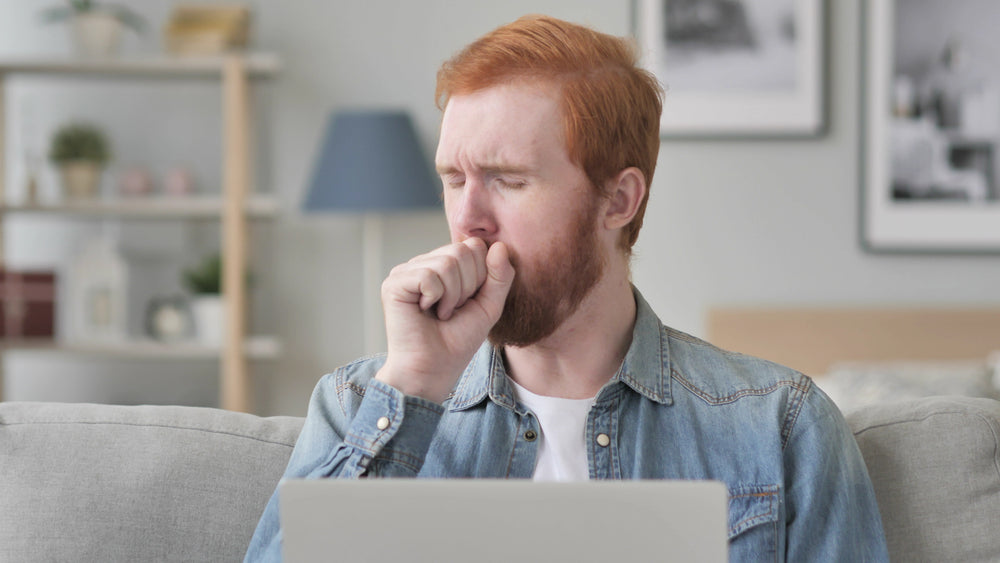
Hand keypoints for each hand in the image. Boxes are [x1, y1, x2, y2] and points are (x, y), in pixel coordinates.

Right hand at [375, 238, 514, 402]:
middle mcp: (424, 263)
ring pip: (447, 262)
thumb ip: (500, 276)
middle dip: (468, 286)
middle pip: (462, 251)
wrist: (434, 369)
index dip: (481, 276)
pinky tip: (426, 311)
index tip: (468, 302)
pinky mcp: (394, 283)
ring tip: (441, 312)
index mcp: (444, 264)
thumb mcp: (489, 306)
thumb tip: (500, 245)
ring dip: (453, 295)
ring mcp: (407, 271)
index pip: (474, 246)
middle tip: (453, 309)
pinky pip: (429, 275)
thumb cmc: (458, 340)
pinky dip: (436, 298)